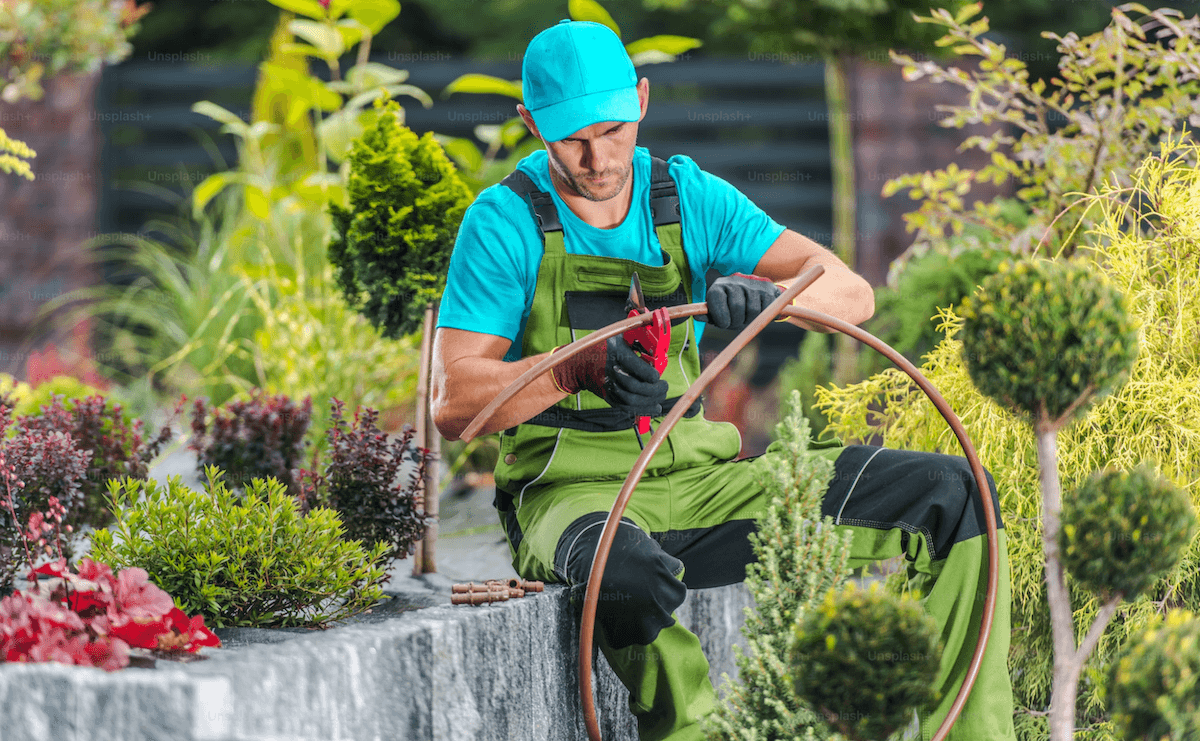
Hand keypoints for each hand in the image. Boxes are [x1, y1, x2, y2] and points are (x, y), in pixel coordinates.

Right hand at [551, 336, 668, 415]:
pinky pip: (627, 408)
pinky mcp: (609, 397)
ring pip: (633, 401)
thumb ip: (640, 341)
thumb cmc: (604, 347)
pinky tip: (654, 407)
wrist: (580, 363)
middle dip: (655, 390)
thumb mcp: (621, 337)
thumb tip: (659, 349)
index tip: (658, 375)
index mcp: (617, 353)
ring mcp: (609, 387)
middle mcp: (612, 372)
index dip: (653, 375)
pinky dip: (643, 410)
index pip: (639, 369)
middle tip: (664, 386)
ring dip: (651, 401)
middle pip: (636, 388)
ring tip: (660, 397)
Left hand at [705, 273, 782, 330]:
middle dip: (737, 321)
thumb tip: (697, 316)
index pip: (716, 298)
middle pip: (737, 306)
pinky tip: (759, 313)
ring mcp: (752, 283)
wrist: (753, 292)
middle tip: (737, 323)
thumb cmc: (729, 306)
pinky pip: (768, 307)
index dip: (720, 316)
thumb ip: (707, 315)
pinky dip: (764, 315)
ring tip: (747, 318)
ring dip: (751, 320)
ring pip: (754, 309)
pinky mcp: (768, 287)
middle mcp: (735, 281)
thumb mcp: (716, 311)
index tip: (724, 324)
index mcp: (718, 286)